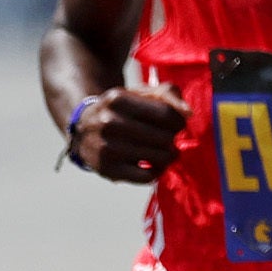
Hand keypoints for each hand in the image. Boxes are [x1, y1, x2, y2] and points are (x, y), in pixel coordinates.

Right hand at [71, 83, 187, 183]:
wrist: (83, 130)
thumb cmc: (121, 110)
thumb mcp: (139, 93)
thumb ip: (168, 94)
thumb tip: (188, 113)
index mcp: (118, 99)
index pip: (166, 114)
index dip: (178, 122)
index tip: (176, 125)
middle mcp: (109, 123)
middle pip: (164, 138)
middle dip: (172, 140)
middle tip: (167, 140)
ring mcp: (107, 148)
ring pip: (159, 158)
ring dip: (168, 157)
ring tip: (163, 153)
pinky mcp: (107, 170)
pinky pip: (146, 177)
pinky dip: (156, 172)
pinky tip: (152, 165)